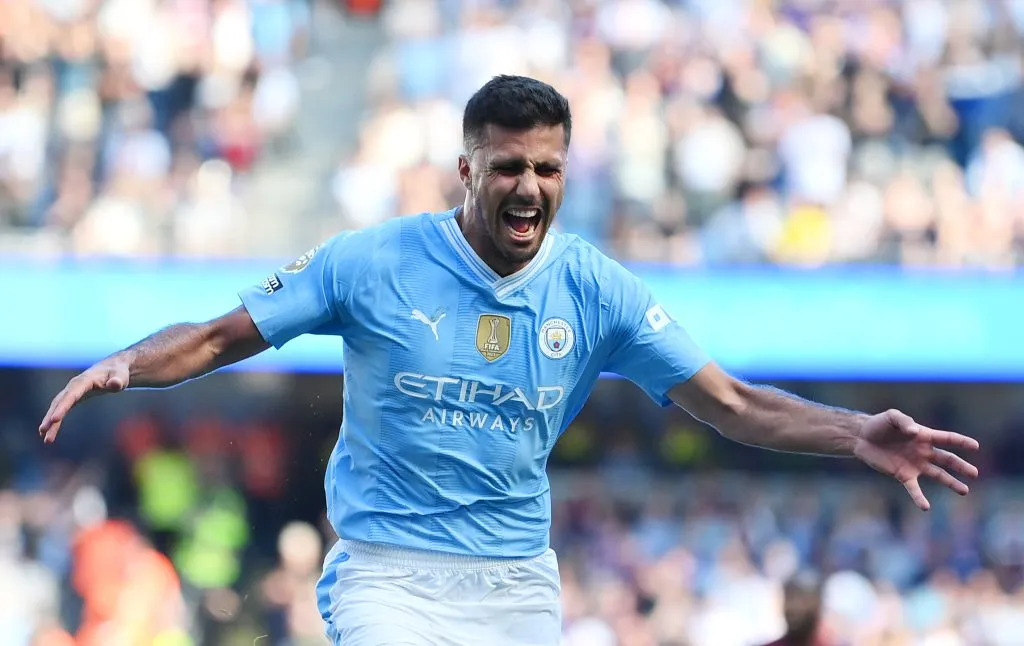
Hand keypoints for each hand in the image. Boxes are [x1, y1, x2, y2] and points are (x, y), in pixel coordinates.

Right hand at [38, 358, 129, 443]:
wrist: (114, 367)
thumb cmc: (119, 372)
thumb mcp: (122, 376)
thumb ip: (118, 380)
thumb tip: (114, 384)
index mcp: (85, 380)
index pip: (71, 395)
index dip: (63, 407)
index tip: (54, 419)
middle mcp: (74, 386)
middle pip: (60, 402)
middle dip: (51, 416)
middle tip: (43, 431)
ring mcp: (71, 391)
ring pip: (57, 407)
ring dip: (49, 421)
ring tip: (45, 438)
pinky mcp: (72, 397)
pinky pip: (60, 409)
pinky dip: (54, 421)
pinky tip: (48, 433)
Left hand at [854, 409, 979, 510]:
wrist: (862, 438)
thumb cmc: (879, 424)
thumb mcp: (892, 417)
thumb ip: (904, 421)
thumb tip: (915, 432)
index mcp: (924, 436)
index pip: (947, 438)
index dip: (961, 442)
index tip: (975, 446)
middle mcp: (924, 452)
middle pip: (947, 459)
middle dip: (961, 466)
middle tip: (975, 474)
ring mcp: (915, 464)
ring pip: (938, 475)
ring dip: (951, 483)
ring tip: (964, 491)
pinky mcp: (903, 475)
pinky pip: (914, 488)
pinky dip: (919, 497)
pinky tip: (926, 507)